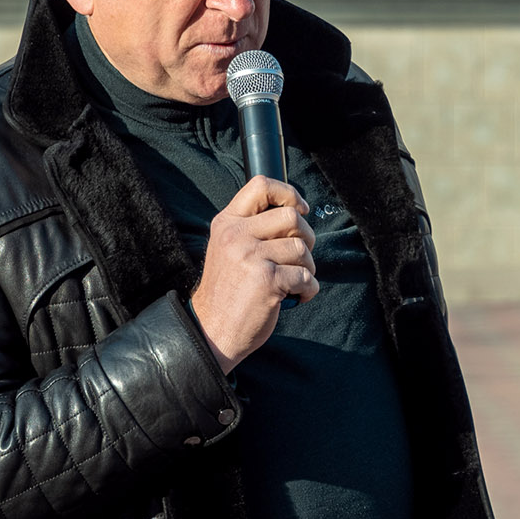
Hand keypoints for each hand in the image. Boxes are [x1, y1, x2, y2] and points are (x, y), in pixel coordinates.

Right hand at [189, 176, 317, 372]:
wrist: (210, 332)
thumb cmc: (227, 293)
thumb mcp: (229, 250)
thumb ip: (252, 229)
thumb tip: (296, 213)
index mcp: (227, 223)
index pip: (261, 186)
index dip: (289, 193)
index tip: (301, 209)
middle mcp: (236, 235)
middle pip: (291, 217)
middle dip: (306, 237)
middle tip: (300, 257)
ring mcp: (251, 257)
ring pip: (301, 248)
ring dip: (308, 268)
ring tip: (295, 282)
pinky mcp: (267, 280)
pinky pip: (306, 277)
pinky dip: (309, 290)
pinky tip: (296, 298)